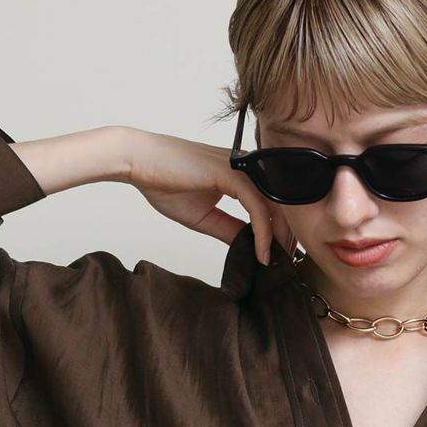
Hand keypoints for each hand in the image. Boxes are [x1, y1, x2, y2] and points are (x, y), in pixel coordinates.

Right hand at [125, 129, 293, 265]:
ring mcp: (240, 168)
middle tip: (287, 264)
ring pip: (275, 205)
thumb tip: (250, 248)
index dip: (280, 231)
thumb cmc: (164, 183)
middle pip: (281, 204)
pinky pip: (257, 207)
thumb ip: (230, 229)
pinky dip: (263, 233)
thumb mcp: (205, 217)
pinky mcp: (231, 173)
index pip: (272, 203)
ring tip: (276, 261)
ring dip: (279, 237)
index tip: (280, 256)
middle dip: (287, 236)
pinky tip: (261, 253)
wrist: (139, 163)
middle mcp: (245, 168)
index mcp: (240, 175)